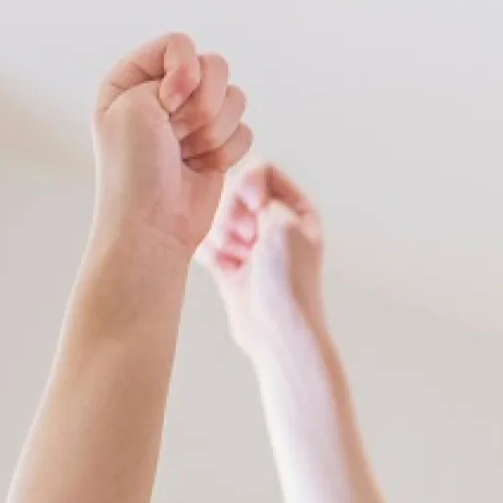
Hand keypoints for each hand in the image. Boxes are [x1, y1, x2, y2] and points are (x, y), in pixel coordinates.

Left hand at [92, 34, 251, 258]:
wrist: (153, 224)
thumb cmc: (133, 169)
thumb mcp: (134, 105)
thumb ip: (171, 72)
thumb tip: (206, 77)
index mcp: (133, 78)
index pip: (179, 45)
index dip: (183, 72)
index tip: (167, 104)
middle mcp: (164, 94)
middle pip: (214, 67)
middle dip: (203, 104)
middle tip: (177, 132)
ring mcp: (193, 120)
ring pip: (235, 99)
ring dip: (214, 131)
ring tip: (186, 154)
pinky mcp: (218, 144)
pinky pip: (246, 131)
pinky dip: (227, 152)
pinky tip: (201, 167)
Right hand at [200, 164, 326, 365]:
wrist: (276, 330)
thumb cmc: (289, 280)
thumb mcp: (284, 222)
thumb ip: (262, 191)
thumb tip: (242, 181)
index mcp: (296, 211)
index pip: (263, 172)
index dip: (251, 186)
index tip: (255, 207)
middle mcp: (273, 225)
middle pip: (234, 193)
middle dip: (234, 214)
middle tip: (249, 240)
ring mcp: (250, 245)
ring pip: (217, 218)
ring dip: (222, 237)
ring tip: (239, 259)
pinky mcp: (230, 264)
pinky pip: (206, 243)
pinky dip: (211, 253)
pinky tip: (225, 268)